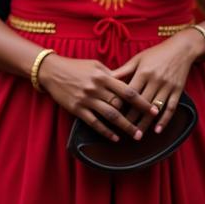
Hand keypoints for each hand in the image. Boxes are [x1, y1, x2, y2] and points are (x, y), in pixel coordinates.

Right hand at [37, 53, 156, 141]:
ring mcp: (86, 99)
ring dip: (125, 127)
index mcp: (103, 76)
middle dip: (136, 117)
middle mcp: (96, 88)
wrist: (50, 70)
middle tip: (148, 126)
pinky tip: (115, 138)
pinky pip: (95, 123)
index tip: (154, 110)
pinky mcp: (77, 109)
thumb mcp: (95, 65)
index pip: (127, 90)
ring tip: (136, 135)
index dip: (142, 101)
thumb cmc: (75, 66)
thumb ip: (111, 74)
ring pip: (110, 116)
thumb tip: (127, 83)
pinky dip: (106, 132)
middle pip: (121, 106)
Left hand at [112, 30, 204, 134]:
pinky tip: (158, 130)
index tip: (113, 114)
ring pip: (155, 108)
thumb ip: (124, 71)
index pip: (130, 91)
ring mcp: (168, 87)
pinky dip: (165, 120)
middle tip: (124, 130)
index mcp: (143, 72)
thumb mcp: (138, 59)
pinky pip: (171, 108)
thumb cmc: (155, 54)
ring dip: (147, 122)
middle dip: (133, 117)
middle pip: (142, 102)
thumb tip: (107, 78)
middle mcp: (156, 80)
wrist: (181, 49)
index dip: (122, 103)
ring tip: (138, 134)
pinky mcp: (178, 91)